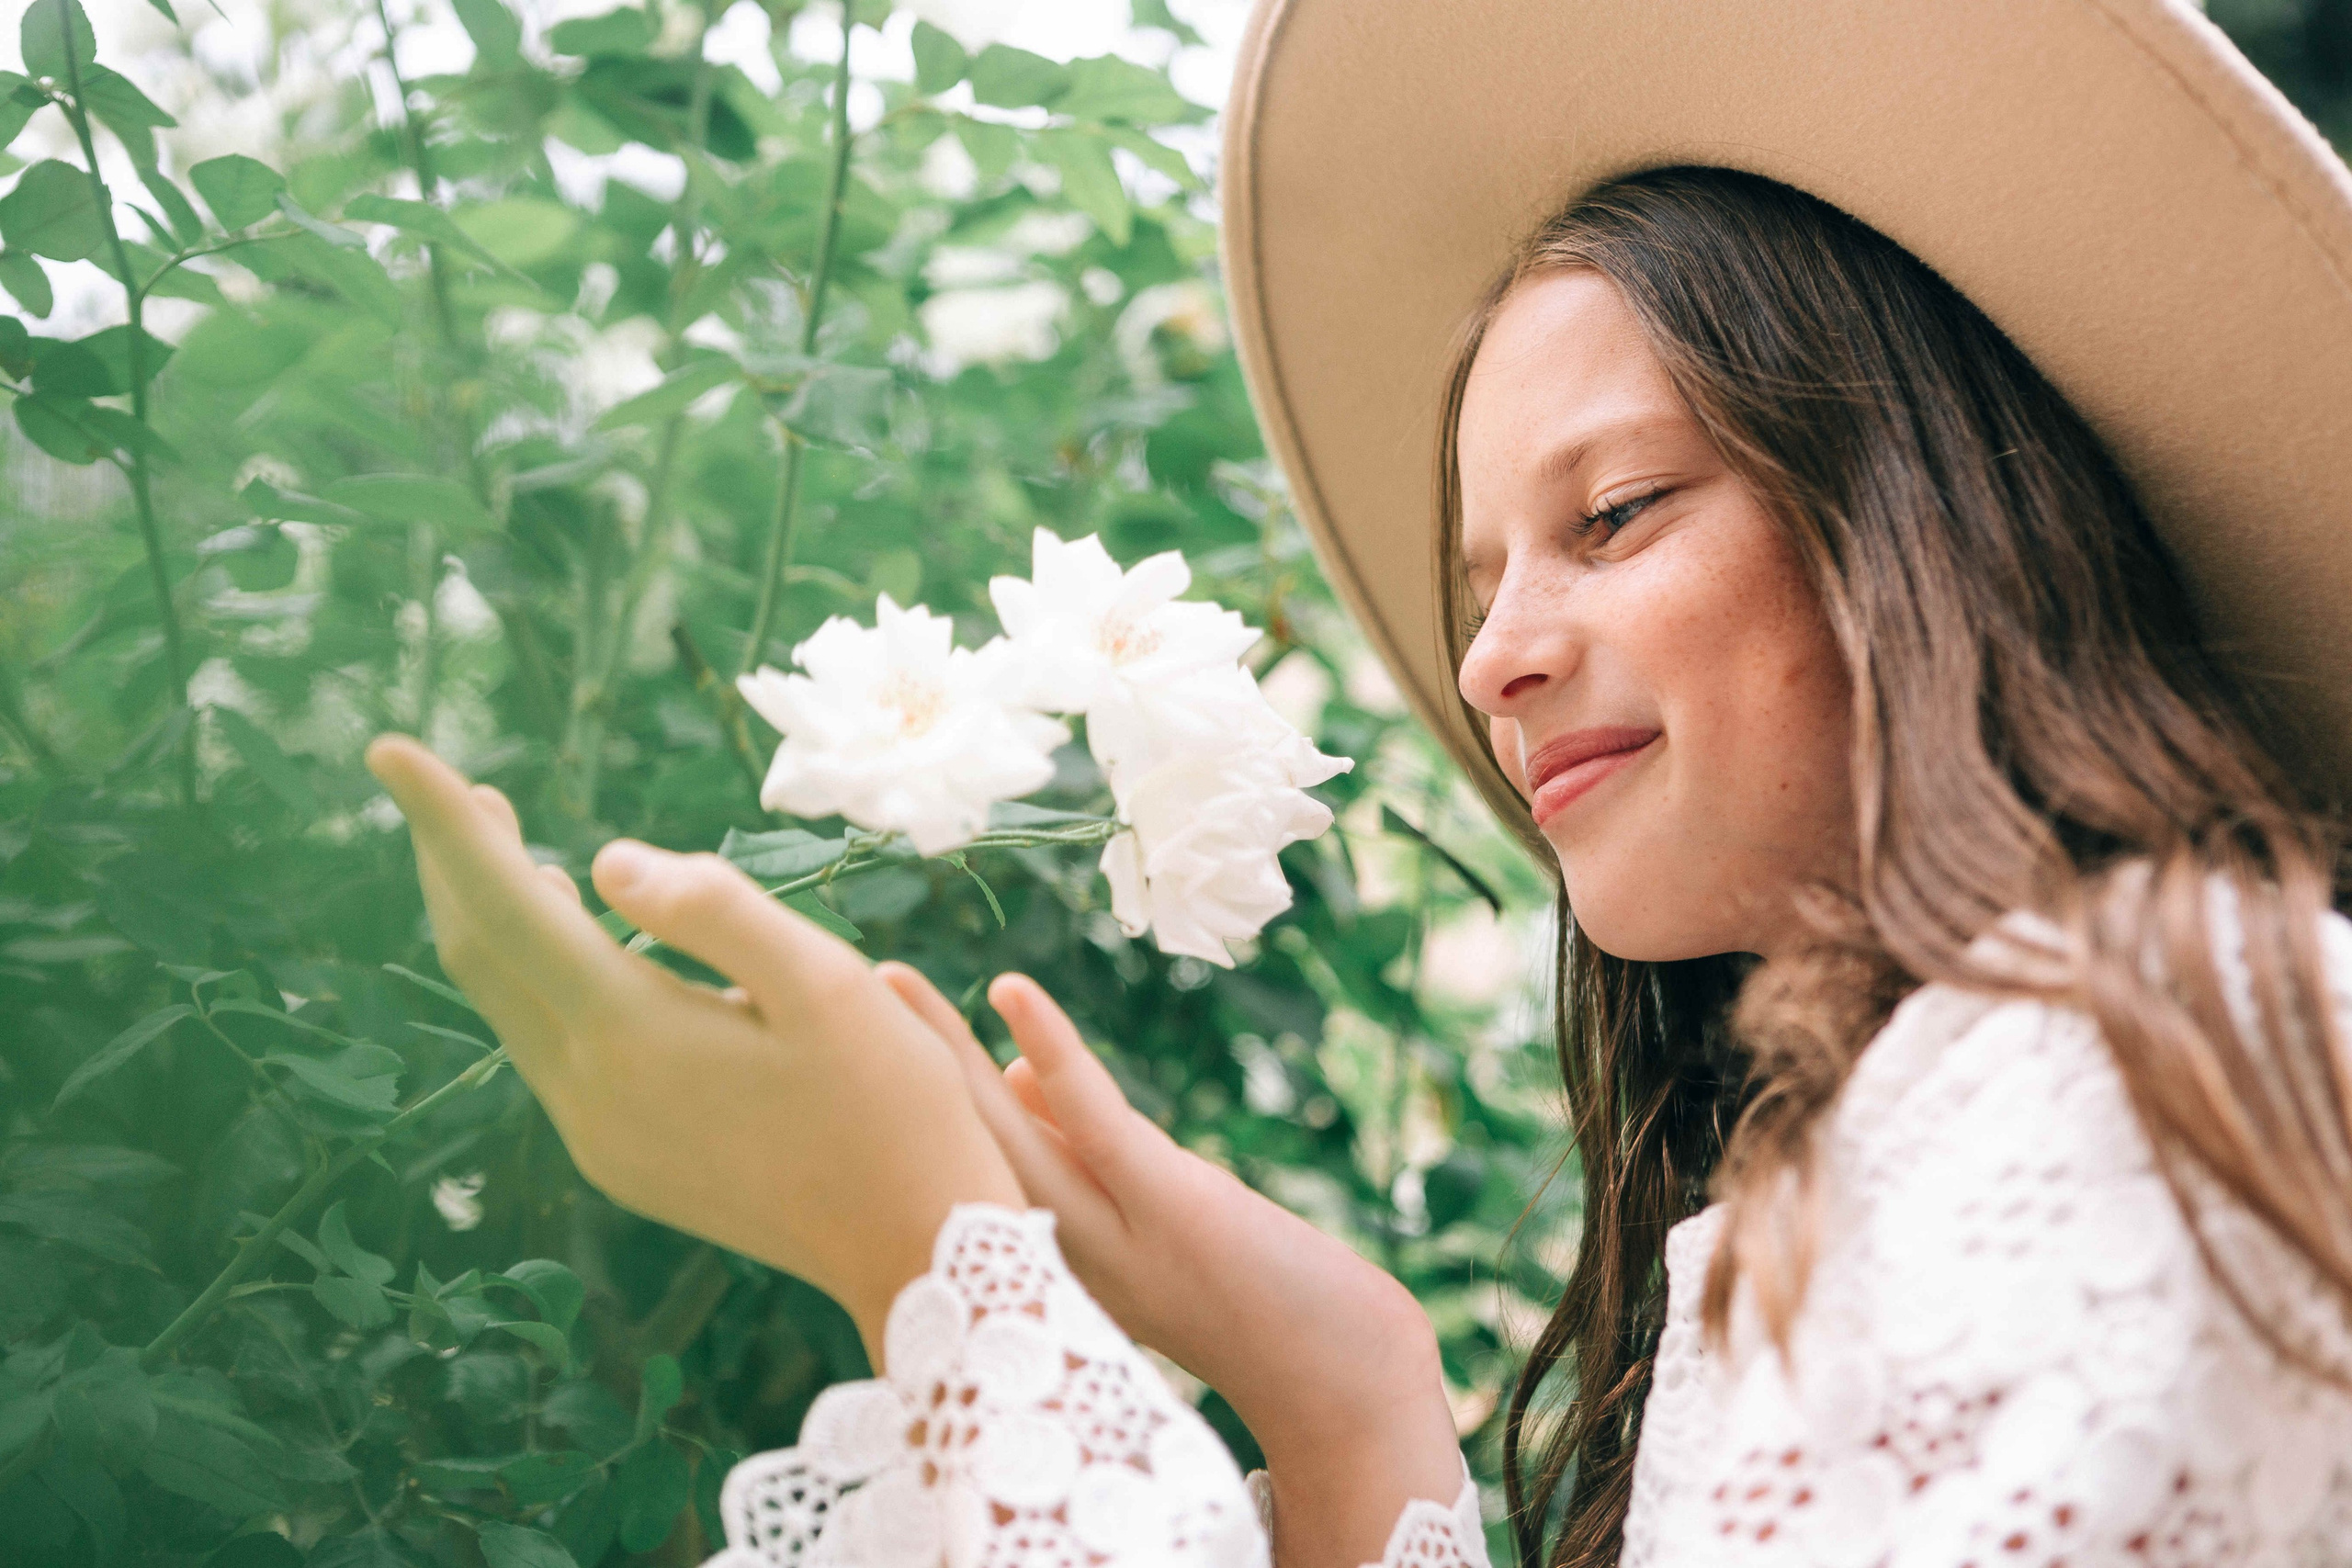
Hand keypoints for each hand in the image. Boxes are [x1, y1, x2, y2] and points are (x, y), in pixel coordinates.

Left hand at [365, 735, 1021, 1361]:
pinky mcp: (621, 1160)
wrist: (911, 1250)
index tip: (386, 748)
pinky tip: (581, 950)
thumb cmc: (890, 1105)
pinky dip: (542, 982)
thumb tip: (609, 860)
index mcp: (631, 1034)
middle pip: (483, 955)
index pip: (503, 903)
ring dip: (500, 923)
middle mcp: (588, 1091)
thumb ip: (717, 912)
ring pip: (511, 1006)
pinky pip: (551, 1050)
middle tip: (454, 787)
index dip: (441, 822)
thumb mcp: (829, 985)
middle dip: (455, 863)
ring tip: (512, 851)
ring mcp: (597, 1136)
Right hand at [876, 964, 1463, 1567]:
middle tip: (835, 1005)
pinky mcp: (1163, 1198)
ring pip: (1001, 1126)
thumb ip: (1080, 1152)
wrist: (1334, 1370)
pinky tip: (1008, 990)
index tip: (857, 1052)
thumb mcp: (1144, 1216)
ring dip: (939, 1048)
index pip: (960, 1174)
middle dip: (895, 1073)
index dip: (908, 1110)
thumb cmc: (1242, 1291)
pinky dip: (1049, 1045)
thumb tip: (1018, 1072)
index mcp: (1041, 1261)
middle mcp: (1054, 1256)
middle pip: (955, 1148)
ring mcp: (1107, 1230)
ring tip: (886, 983)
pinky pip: (1090, 1113)